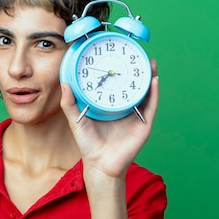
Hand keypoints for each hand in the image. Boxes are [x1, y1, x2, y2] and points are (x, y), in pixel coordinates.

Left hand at [60, 59, 158, 177]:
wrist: (99, 164)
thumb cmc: (88, 144)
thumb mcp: (76, 119)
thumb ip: (69, 102)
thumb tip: (64, 83)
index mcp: (111, 106)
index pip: (117, 84)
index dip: (119, 70)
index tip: (118, 55)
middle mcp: (125, 109)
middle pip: (134, 86)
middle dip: (138, 70)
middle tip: (138, 54)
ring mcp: (136, 116)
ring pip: (146, 93)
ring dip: (150, 77)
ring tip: (150, 62)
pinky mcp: (144, 125)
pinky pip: (151, 106)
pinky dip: (154, 93)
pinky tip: (154, 80)